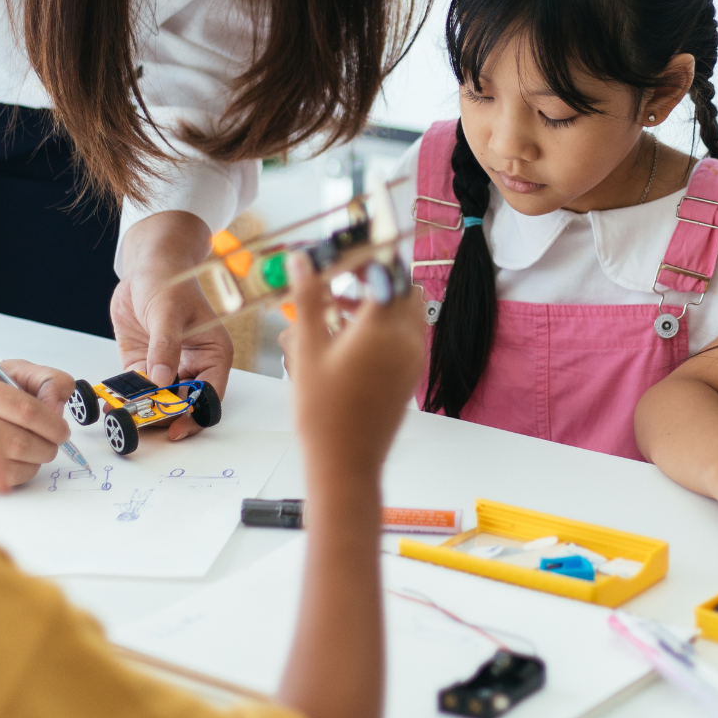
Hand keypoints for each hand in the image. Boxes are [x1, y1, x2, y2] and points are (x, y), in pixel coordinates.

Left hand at [114, 211, 230, 440]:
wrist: (146, 266)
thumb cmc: (170, 280)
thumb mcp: (168, 311)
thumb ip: (165, 346)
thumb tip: (160, 379)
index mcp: (212, 354)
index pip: (209, 394)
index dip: (194, 414)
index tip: (175, 429)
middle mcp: (192, 365)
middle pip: (182, 403)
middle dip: (163, 415)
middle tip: (141, 422)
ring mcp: (167, 367)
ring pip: (158, 400)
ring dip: (141, 409)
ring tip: (123, 416)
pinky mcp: (143, 364)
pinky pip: (136, 388)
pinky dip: (125, 397)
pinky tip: (112, 402)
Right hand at [283, 256, 423, 481]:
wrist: (345, 463)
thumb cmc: (322, 413)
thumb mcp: (307, 351)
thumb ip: (308, 300)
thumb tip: (304, 261)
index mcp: (383, 329)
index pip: (387, 270)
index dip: (366, 255)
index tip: (341, 253)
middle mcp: (407, 340)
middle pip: (403, 287)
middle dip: (375, 276)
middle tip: (340, 277)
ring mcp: (413, 359)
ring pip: (406, 310)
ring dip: (379, 299)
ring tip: (336, 307)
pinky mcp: (410, 375)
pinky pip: (405, 334)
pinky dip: (385, 324)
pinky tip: (348, 337)